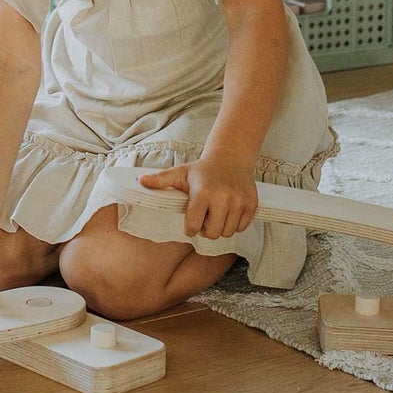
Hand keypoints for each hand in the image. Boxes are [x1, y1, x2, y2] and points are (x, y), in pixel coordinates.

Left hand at [137, 155, 257, 239]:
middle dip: (205, 229)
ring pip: (227, 233)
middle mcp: (223, 197)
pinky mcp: (252, 204)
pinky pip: (241, 228)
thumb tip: (141, 181)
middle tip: (204, 217)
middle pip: (212, 234)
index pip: (193, 226)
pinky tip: (228, 212)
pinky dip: (234, 224)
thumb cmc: (202, 170)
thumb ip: (161, 180)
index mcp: (203, 192)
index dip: (190, 228)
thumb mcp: (180, 173)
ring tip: (216, 213)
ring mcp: (239, 201)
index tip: (190, 222)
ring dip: (220, 227)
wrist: (231, 158)